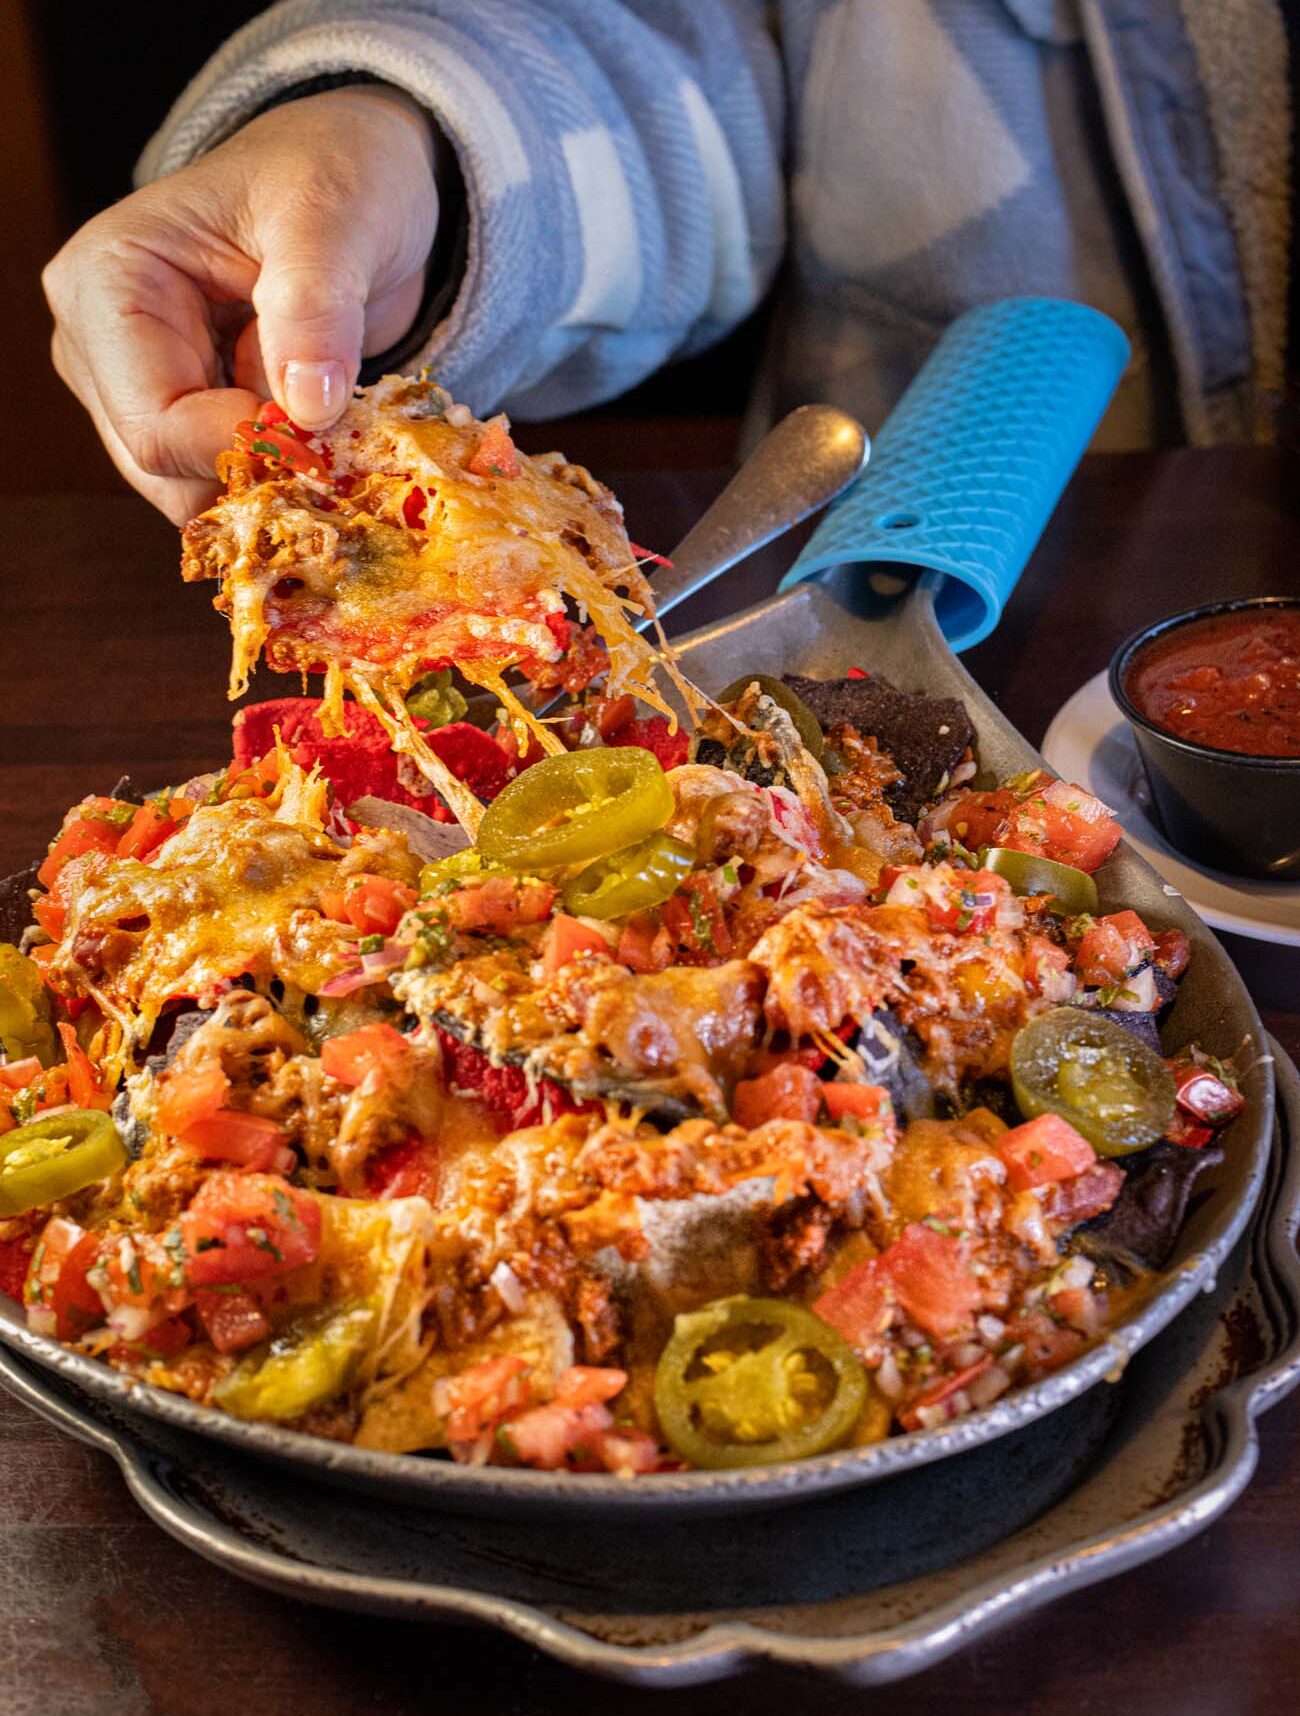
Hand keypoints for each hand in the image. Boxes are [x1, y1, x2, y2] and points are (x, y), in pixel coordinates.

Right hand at [43, 86, 439, 522]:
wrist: (354, 180)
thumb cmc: (333, 174)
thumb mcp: (333, 216)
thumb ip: (314, 305)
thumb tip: (306, 410)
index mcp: (108, 282)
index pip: (153, 422)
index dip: (240, 450)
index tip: (321, 440)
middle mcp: (102, 345)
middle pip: (163, 471)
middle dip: (255, 478)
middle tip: (340, 456)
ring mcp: (138, 387)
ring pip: (192, 490)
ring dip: (270, 487)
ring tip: (338, 445)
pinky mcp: (184, 417)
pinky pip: (224, 481)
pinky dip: (279, 482)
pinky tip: (325, 449)